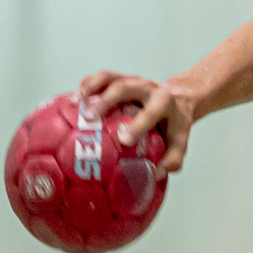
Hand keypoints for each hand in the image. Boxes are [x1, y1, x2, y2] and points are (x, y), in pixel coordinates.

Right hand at [78, 70, 195, 177]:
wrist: (179, 98)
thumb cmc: (175, 124)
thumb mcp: (180, 140)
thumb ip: (172, 158)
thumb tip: (156, 174)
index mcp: (165, 102)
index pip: (151, 112)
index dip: (138, 125)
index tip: (123, 140)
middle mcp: (148, 87)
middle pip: (125, 87)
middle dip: (106, 101)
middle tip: (89, 119)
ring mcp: (132, 80)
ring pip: (109, 77)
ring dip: (90, 88)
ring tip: (74, 103)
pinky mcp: (120, 77)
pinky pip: (100, 78)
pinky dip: (85, 86)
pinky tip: (71, 100)